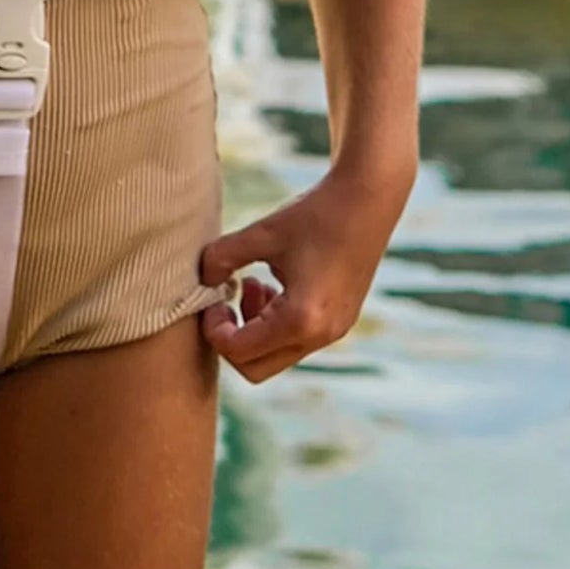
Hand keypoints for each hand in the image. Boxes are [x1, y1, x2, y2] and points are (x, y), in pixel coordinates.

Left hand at [198, 161, 413, 384]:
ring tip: (251, 284)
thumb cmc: (314, 214)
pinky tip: (272, 284)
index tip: (212, 296)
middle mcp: (321, 336)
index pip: (240, 352)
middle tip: (225, 299)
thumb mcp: (261, 233)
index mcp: (301, 320)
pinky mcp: (339, 321)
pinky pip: (296, 340)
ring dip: (254, 328)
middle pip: (257, 368)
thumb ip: (222, 258)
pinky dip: (274, 322)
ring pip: (277, 355)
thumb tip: (202, 280)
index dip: (214, 329)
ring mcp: (334, 332)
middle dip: (231, 337)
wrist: (368, 200)